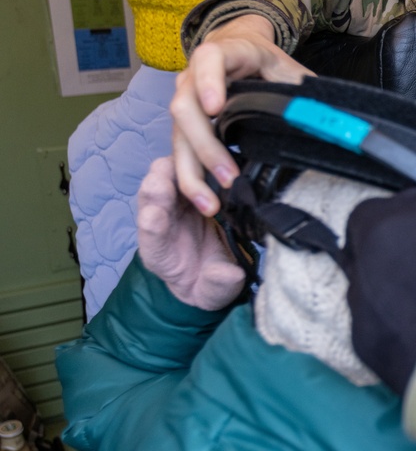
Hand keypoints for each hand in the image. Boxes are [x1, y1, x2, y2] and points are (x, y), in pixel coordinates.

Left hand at [137, 156, 246, 309]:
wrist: (212, 273)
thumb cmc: (209, 285)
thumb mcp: (215, 292)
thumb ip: (219, 283)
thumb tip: (230, 273)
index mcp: (161, 252)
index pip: (150, 236)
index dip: (152, 225)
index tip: (156, 217)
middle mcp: (161, 223)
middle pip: (150, 199)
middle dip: (158, 187)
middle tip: (170, 176)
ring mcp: (174, 205)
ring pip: (165, 178)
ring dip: (176, 168)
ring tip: (193, 160)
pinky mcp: (191, 191)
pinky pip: (188, 171)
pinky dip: (196, 163)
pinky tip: (211, 158)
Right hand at [171, 14, 312, 215]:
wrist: (238, 46)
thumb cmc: (264, 60)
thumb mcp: (286, 66)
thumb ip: (302, 87)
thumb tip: (327, 117)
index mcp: (220, 54)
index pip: (209, 61)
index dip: (209, 82)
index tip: (216, 108)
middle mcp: (192, 77)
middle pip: (186, 109)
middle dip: (206, 146)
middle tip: (229, 177)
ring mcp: (184, 101)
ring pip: (177, 136)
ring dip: (192, 173)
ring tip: (211, 203)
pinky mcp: (184, 125)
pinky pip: (180, 151)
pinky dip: (191, 178)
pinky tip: (206, 200)